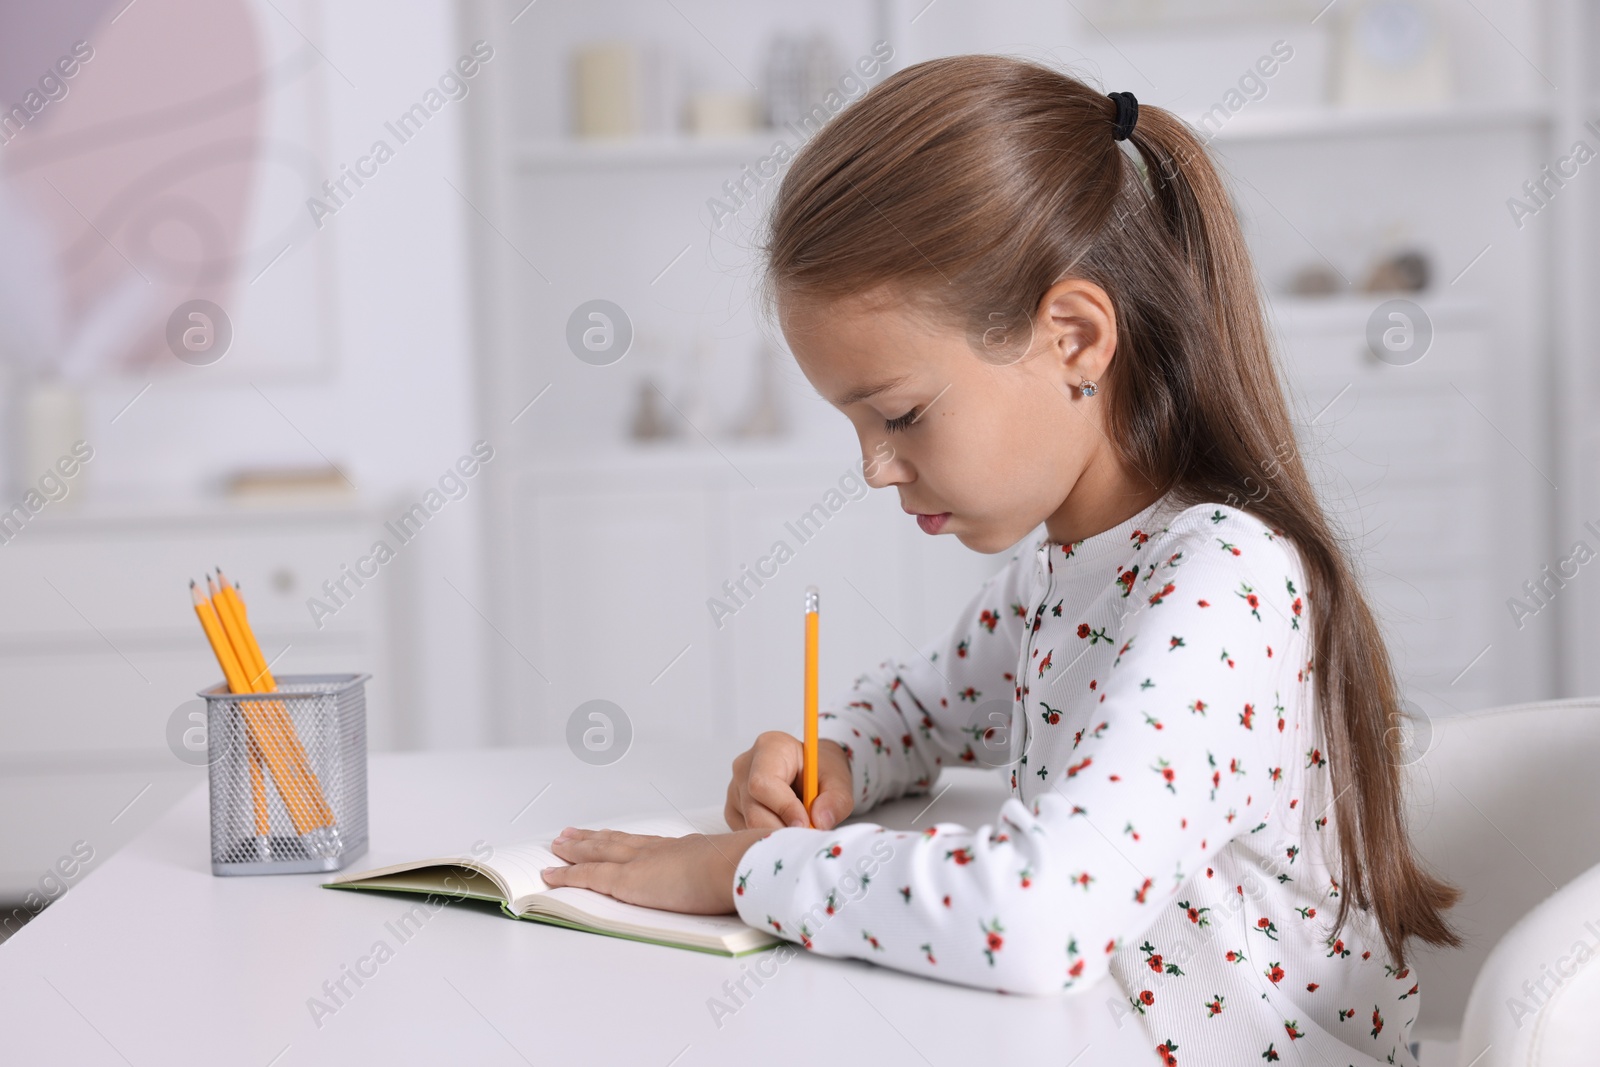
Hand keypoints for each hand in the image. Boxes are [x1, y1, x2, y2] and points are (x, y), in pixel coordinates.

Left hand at [540, 826, 771, 914]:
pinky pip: (586, 876)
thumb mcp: (733, 869)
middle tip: (570, 834)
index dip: (623, 839)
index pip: (643, 842)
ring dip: (574, 849)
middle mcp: (655, 850)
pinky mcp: (625, 880)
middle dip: (591, 838)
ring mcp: (638, 862)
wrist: (736, 866)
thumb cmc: (742, 871)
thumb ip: (727, 875)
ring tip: (558, 844)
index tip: (610, 836)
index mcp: (681, 849)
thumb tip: (742, 884)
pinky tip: (550, 874)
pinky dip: (565, 874)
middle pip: (614, 841)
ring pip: (596, 852)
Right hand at [725, 731, 853, 831]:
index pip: (763, 783)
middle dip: (783, 829)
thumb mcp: (838, 781)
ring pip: (749, 825)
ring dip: (777, 835)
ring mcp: (735, 789)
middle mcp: (745, 766)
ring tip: (799, 829)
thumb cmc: (821, 772)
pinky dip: (768, 837)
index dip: (784, 808)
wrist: (811, 774)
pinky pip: (746, 832)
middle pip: (754, 810)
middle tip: (807, 836)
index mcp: (770, 748)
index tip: (806, 824)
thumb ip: (835, 800)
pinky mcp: (733, 810)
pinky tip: (785, 827)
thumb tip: (819, 821)